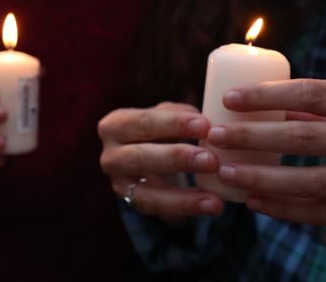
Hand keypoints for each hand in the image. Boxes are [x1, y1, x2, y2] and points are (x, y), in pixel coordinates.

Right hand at [98, 102, 224, 217]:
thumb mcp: (165, 115)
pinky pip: (158, 211)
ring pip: (146, 193)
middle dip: (177, 159)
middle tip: (211, 161)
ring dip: (183, 197)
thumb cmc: (159, 129)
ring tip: (215, 200)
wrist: (147, 156)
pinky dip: (185, 208)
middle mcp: (110, 156)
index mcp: (115, 125)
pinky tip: (211, 207)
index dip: (173, 124)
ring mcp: (118, 184)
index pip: (143, 122)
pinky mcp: (132, 204)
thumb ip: (180, 115)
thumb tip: (205, 123)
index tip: (204, 126)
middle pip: (139, 158)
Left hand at [207, 79, 325, 235]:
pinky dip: (289, 210)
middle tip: (215, 134)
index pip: (314, 94)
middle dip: (255, 137)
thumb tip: (263, 105)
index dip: (269, 96)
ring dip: (265, 179)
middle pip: (306, 138)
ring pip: (313, 182)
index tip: (230, 98)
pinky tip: (257, 203)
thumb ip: (324, 108)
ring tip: (227, 172)